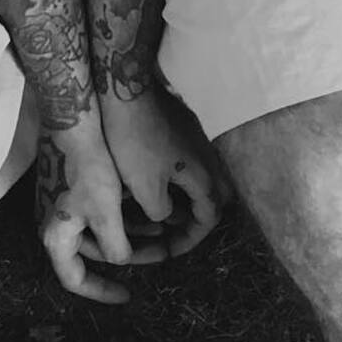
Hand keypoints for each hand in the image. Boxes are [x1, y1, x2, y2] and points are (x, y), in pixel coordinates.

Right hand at [34, 121, 169, 303]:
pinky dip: (121, 214)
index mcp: (55, 237)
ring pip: (98, 229)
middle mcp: (52, 224)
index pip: (74, 280)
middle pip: (92, 253)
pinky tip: (147, 209)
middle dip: (128, 255)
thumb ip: (115, 247)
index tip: (127, 294)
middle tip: (159, 254)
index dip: (101, 292)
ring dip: (129, 233)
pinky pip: (98, 210)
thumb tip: (123, 259)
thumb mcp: (105, 213)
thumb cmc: (86, 169)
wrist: (72, 121)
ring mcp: (60, 204)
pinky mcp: (70, 186)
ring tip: (162, 231)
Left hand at [99, 81, 230, 258]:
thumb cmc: (135, 141)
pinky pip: (191, 162)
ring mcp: (198, 140)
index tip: (169, 251)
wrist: (127, 90)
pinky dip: (179, 180)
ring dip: (186, 199)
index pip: (209, 219)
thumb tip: (167, 215)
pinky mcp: (184, 126)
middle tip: (173, 232)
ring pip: (202, 179)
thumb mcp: (145, 189)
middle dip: (195, 220)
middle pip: (214, 199)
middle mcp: (208, 158)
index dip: (190, 240)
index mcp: (203, 176)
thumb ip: (162, 212)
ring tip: (160, 212)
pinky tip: (155, 181)